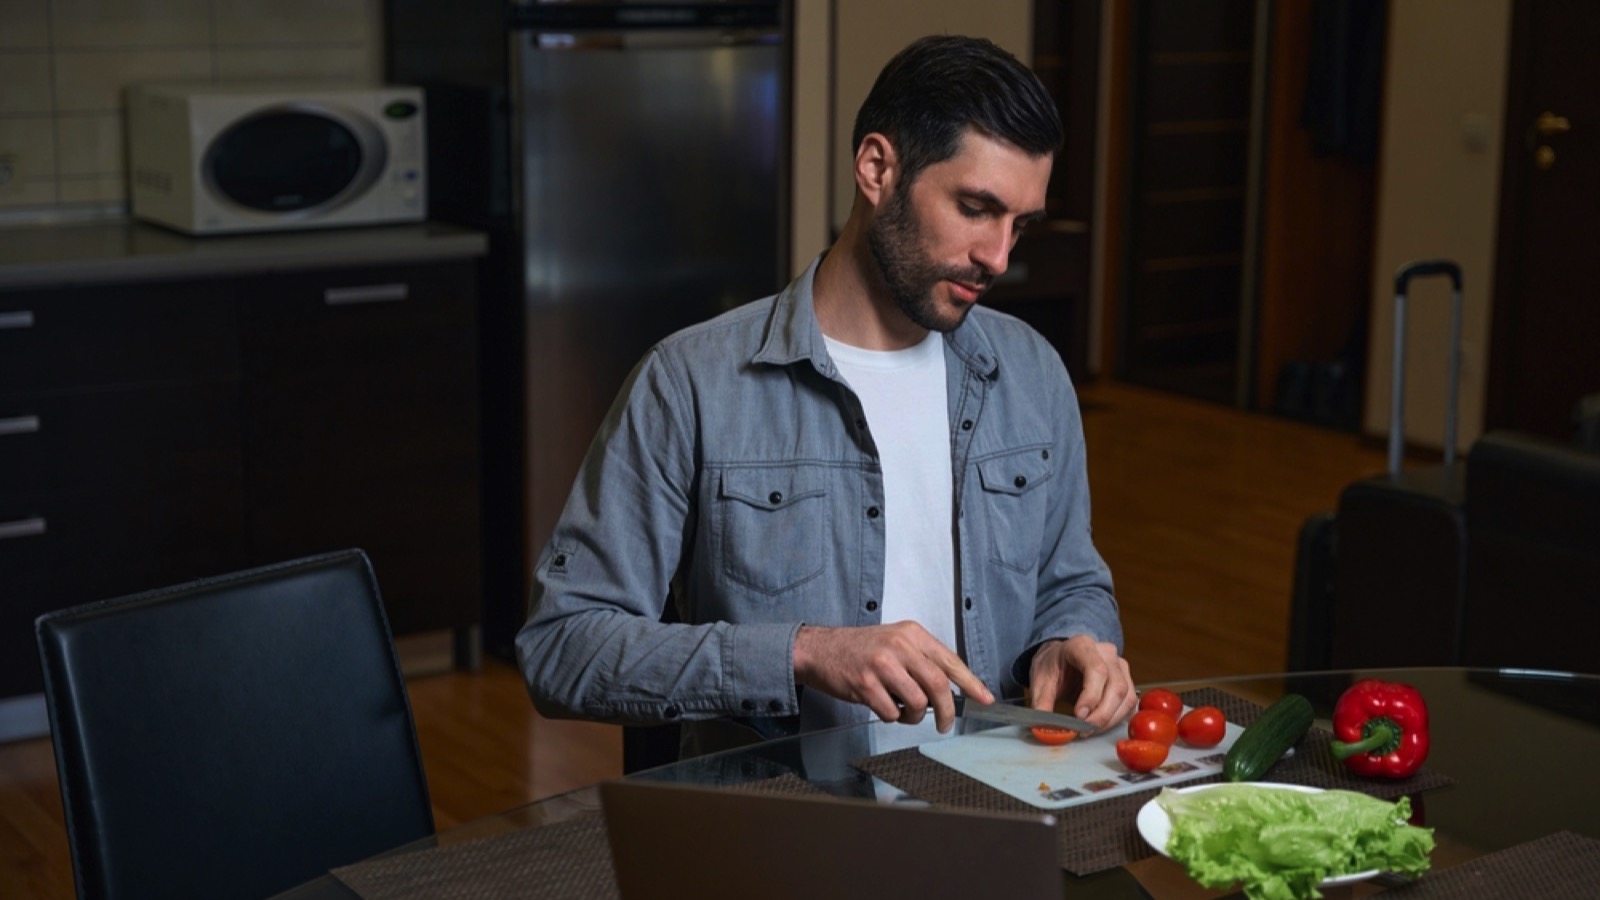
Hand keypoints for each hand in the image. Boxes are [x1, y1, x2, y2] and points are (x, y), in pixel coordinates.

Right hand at [793, 622, 993, 732]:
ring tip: (902, 711)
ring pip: (917, 703)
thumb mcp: (896, 642)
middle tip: (945, 724)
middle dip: (946, 711)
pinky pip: (891, 712)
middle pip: (938, 685)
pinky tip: (882, 706)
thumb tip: (951, 688)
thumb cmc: (860, 649)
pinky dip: (891, 716)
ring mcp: (882, 664)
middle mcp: (899, 646)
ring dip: (913, 716)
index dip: (971, 683)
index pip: (950, 661)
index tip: (985, 698)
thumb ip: (922, 660)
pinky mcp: (865, 684)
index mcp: (912, 634)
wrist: (821, 649)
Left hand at [1026, 635, 1136, 733]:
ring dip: (1109, 719)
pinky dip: (1115, 719)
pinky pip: (1129, 704)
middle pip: (1116, 686)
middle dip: (1101, 714)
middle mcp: (1106, 653)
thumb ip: (1041, 704)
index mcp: (1082, 646)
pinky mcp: (1127, 681)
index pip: (1096, 669)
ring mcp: (1120, 666)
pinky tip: (1098, 725)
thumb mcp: (1041, 681)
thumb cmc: (1053, 666)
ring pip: (1126, 697)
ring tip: (1088, 730)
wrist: (1061, 659)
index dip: (1091, 695)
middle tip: (1083, 729)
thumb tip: (1043, 729)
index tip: (1079, 714)